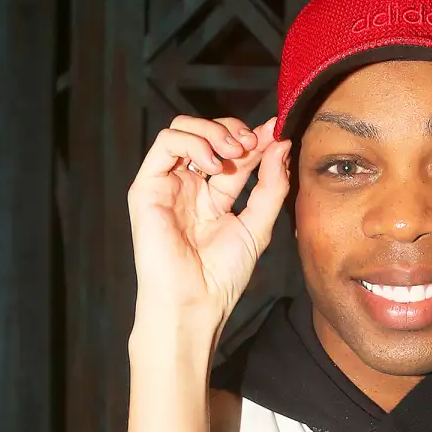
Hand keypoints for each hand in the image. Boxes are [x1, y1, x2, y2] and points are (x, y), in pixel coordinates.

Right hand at [126, 115, 291, 342]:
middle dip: (234, 129)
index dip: (256, 137)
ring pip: (183, 129)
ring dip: (213, 131)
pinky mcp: (148, 186)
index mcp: (215, 195)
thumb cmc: (222, 274)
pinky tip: (212, 164)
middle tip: (253, 143)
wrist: (194, 302)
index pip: (235, 153)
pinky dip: (192, 142)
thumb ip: (271, 185)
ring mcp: (168, 184)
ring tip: (235, 152)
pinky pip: (165, 143)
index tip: (277, 130)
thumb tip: (283, 144)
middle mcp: (190, 185)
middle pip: (208, 133)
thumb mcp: (259, 224)